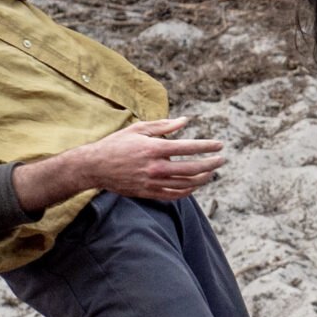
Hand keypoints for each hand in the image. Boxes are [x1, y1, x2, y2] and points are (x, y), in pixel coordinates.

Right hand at [69, 118, 224, 199]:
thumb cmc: (117, 144)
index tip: (220, 145)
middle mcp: (155, 167)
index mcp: (154, 148)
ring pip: (185, 184)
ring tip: (211, 172)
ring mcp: (152, 182)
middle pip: (192, 168)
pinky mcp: (148, 193)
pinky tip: (194, 185)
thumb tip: (185, 121)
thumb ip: (164, 126)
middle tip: (221, 160)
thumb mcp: (139, 129)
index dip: (207, 146)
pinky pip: (173, 195)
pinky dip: (187, 191)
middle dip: (211, 164)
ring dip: (202, 179)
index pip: (188, 147)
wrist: (95, 166)